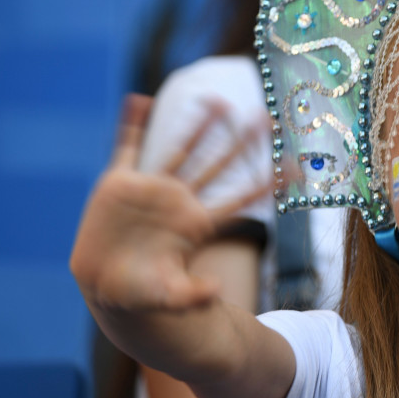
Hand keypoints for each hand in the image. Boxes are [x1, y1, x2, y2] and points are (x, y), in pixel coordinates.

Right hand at [70, 95, 271, 312]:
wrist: (104, 288)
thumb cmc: (141, 295)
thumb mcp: (168, 297)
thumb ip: (192, 296)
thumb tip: (216, 292)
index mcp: (197, 225)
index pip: (240, 200)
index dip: (267, 184)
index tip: (294, 167)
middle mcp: (179, 202)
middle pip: (219, 166)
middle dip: (242, 143)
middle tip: (267, 118)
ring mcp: (150, 190)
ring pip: (180, 150)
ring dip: (198, 125)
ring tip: (217, 100)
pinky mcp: (119, 185)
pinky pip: (128, 147)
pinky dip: (133, 124)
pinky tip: (138, 101)